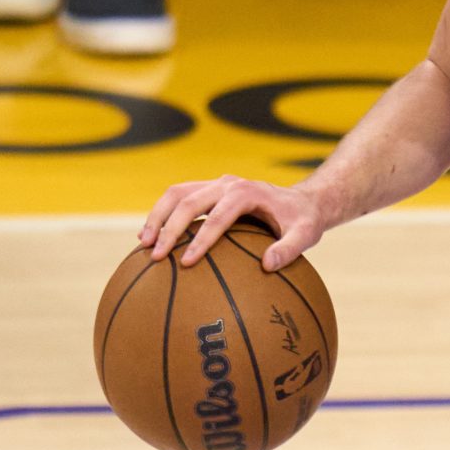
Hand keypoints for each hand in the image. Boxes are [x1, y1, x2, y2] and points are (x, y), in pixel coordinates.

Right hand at [141, 175, 325, 272]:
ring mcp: (216, 184)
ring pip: (176, 194)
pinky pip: (178, 197)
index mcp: (248, 192)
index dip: (201, 239)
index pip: (219, 216)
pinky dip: (161, 214)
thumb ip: (290, 249)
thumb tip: (267, 265)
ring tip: (144, 244)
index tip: (186, 262)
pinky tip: (149, 238)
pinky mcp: (208, 189)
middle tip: (155, 257)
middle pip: (189, 201)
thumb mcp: (306, 235)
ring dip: (157, 217)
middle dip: (170, 229)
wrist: (302, 201)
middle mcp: (228, 183)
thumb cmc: (302, 221)